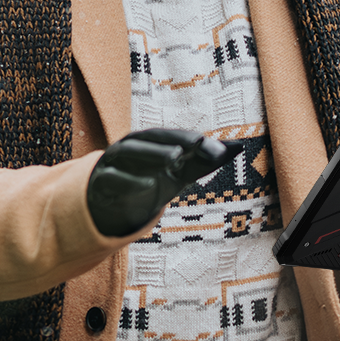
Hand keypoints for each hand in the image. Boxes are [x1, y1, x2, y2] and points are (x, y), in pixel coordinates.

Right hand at [86, 128, 244, 237]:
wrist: (112, 205)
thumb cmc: (150, 180)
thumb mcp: (178, 173)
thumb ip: (204, 161)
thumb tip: (238, 147)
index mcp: (147, 141)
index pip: (167, 135)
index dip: (186, 137)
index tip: (207, 142)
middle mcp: (128, 146)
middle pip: (148, 137)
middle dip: (171, 139)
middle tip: (196, 144)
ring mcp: (112, 162)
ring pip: (129, 152)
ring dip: (152, 153)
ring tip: (176, 159)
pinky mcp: (101, 182)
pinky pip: (113, 178)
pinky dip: (130, 181)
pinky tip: (151, 185)